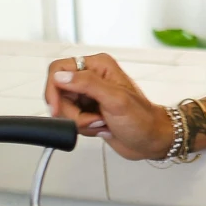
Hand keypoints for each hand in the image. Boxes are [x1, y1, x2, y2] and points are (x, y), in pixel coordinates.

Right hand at [44, 54, 170, 160]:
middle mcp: (91, 78)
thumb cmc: (143, 119)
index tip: (57, 108)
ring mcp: (89, 96)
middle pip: (59, 92)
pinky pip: (71, 120)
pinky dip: (84, 127)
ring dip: (81, 121)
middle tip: (93, 118)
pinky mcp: (88, 111)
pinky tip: (101, 127)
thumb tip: (61, 76)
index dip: (54, 89)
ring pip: (64, 109)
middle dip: (72, 112)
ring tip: (102, 122)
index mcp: (98, 66)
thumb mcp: (115, 99)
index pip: (59, 69)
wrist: (151, 140)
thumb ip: (88, 84)